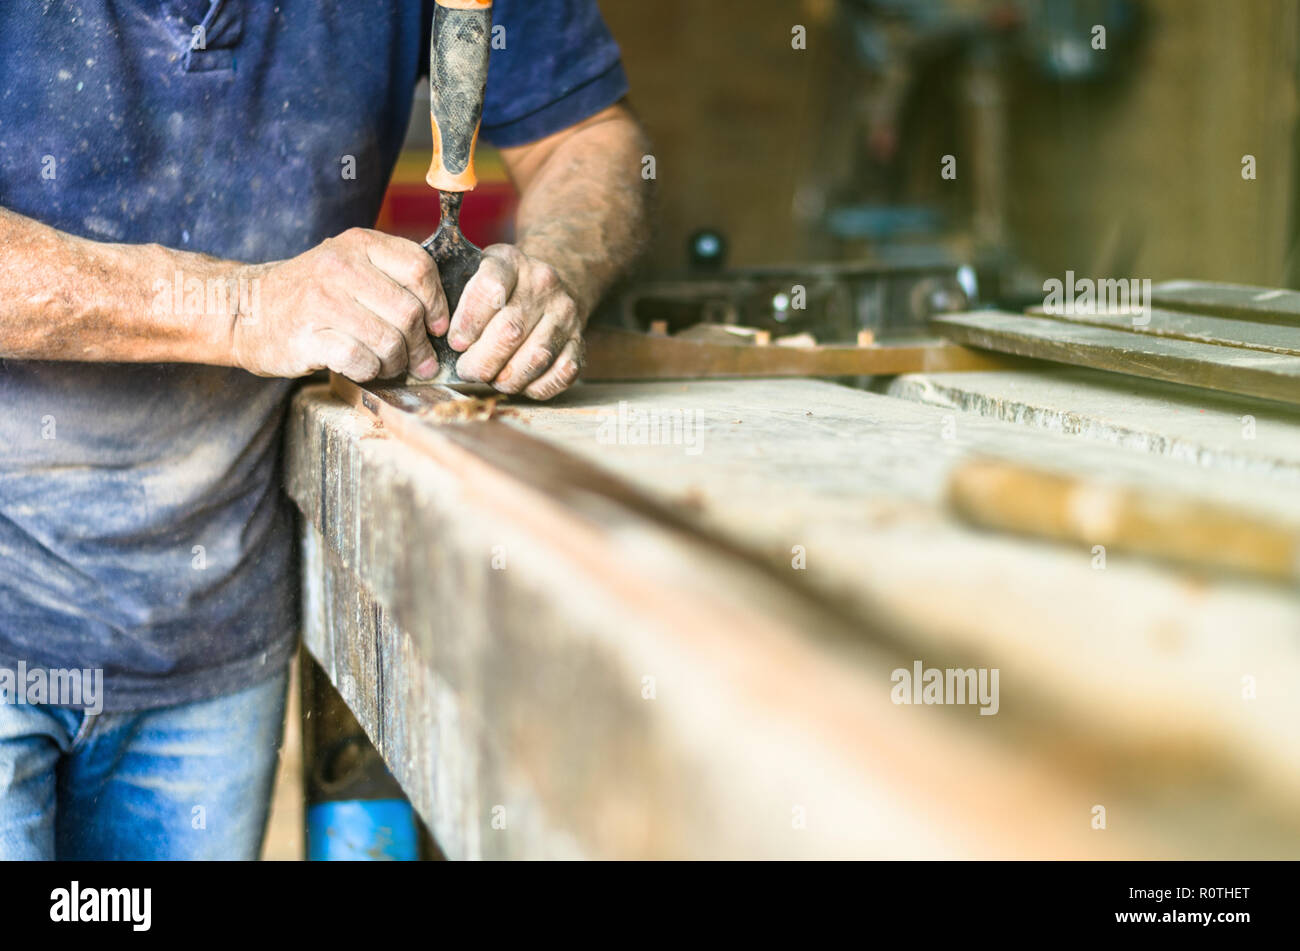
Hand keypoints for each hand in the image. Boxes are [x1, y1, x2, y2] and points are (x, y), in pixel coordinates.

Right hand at [230, 228, 448, 380]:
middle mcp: (340, 266)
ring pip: (389, 340)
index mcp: (358, 244)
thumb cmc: (311, 294)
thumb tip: (442, 317)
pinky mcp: (307, 336)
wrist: (246, 310)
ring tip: (390, 366)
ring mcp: (321, 301)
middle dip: (420, 346)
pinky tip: (363, 368)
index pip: (419, 268)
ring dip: (397, 363)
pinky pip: (361, 360)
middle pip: (408, 311)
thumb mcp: (349, 264)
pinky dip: (370, 371)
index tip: (436, 327)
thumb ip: (391, 276)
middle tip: (419, 361)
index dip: (437, 304)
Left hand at [444, 244, 584, 399]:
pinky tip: (520, 382)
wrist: (551, 284)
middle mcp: (544, 284)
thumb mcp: (474, 272)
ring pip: (536, 357)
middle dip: (482, 361)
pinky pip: (561, 375)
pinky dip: (536, 387)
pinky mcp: (580, 342)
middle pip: (510, 331)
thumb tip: (430, 337)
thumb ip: (452, 294)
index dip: (468, 322)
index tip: (455, 342)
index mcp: (510, 261)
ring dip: (507, 378)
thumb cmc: (500, 288)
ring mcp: (566, 314)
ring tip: (492, 378)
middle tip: (466, 370)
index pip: (489, 288)